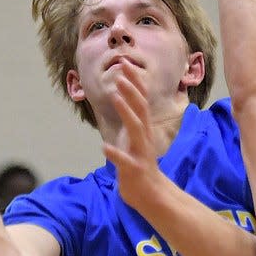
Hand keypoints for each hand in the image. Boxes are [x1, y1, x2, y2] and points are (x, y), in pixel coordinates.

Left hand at [102, 61, 165, 212]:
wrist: (151, 194)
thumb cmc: (138, 162)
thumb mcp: (135, 136)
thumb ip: (132, 116)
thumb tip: (124, 94)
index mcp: (142, 128)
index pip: (140, 99)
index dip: (133, 81)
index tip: (124, 61)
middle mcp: (143, 136)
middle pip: (140, 108)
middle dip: (131, 89)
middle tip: (121, 70)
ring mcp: (140, 152)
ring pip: (134, 128)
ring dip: (126, 111)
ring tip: (115, 96)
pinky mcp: (133, 169)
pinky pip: (124, 161)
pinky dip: (115, 154)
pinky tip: (104, 148)